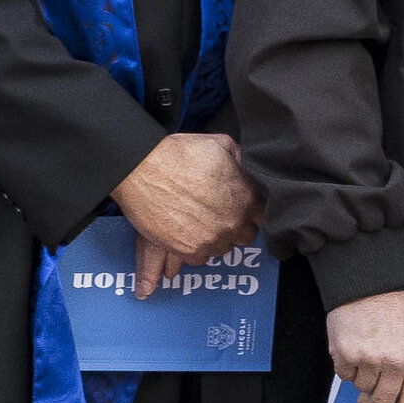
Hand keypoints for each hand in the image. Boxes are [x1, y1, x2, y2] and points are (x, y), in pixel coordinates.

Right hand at [111, 131, 258, 292]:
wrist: (142, 169)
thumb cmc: (178, 155)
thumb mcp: (220, 145)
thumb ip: (239, 160)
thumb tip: (242, 168)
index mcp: (246, 198)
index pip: (261, 214)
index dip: (249, 209)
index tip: (239, 207)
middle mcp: (233, 222)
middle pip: (246, 234)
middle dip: (236, 225)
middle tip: (219, 216)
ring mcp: (212, 239)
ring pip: (223, 248)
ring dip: (216, 238)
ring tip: (201, 224)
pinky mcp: (189, 250)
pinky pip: (201, 258)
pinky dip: (196, 248)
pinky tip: (188, 234)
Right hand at [326, 288, 403, 402]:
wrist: (369, 281)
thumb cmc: (397, 304)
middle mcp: (395, 362)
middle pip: (384, 399)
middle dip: (377, 402)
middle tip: (372, 398)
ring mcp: (369, 359)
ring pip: (362, 388)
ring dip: (363, 381)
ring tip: (366, 360)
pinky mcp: (345, 354)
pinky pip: (345, 376)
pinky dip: (348, 369)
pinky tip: (353, 352)